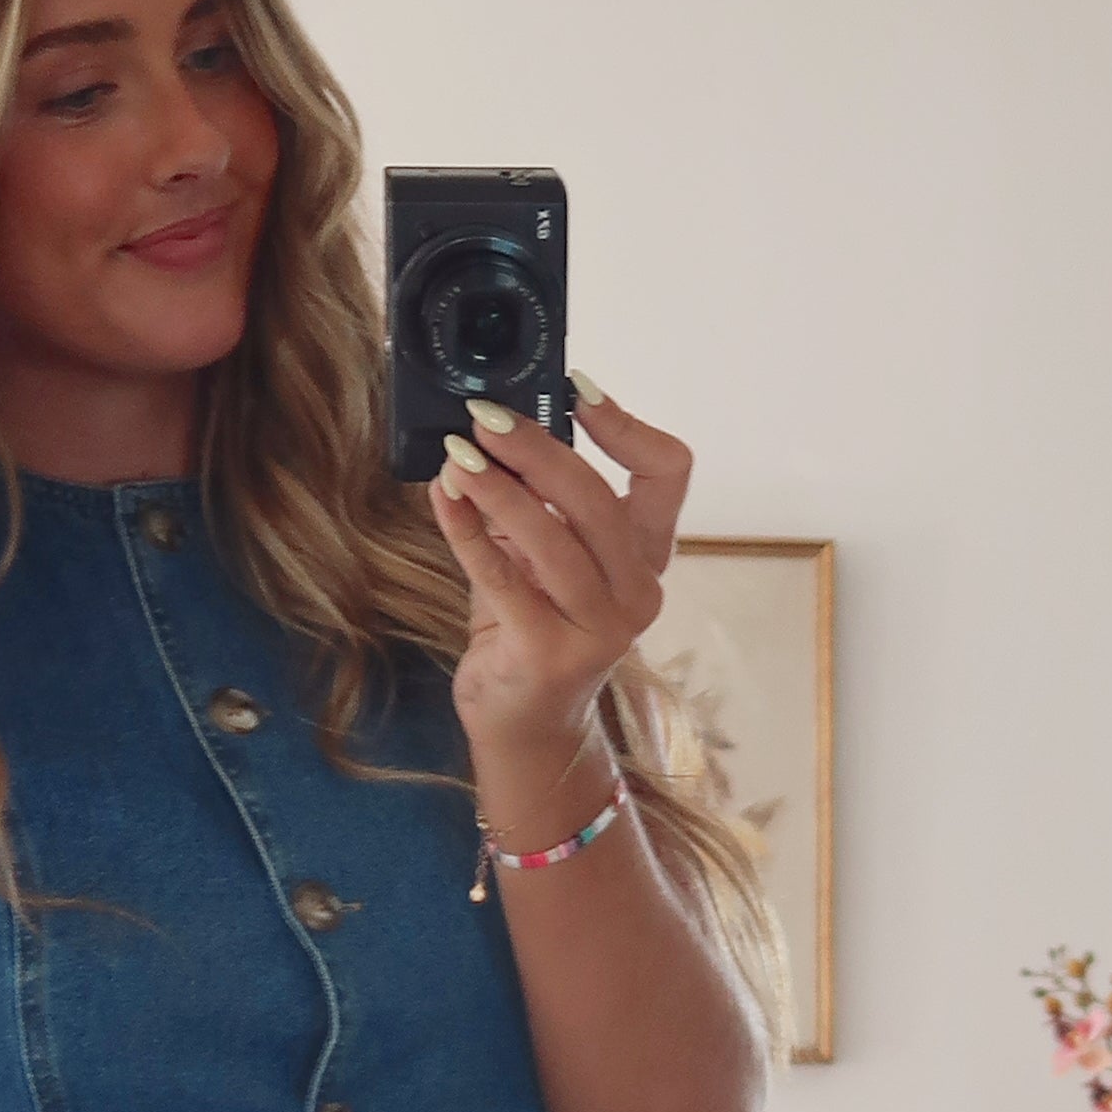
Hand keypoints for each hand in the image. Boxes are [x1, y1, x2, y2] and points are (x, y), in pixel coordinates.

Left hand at [429, 383, 691, 828]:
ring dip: (498, 488)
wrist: (523, 722)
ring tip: (456, 454)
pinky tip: (442, 498)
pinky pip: (503, 577)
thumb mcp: (544, 554)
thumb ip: (535, 498)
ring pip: (553, 537)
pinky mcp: (550, 653)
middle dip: (538, 448)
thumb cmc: (530, 625)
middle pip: (599, 498)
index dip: (626, 424)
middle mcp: (637, 590)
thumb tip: (492, 423)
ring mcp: (600, 627)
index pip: (668, 472)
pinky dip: (467, 530)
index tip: (576, 388)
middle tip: (485, 417)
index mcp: (644, 555)